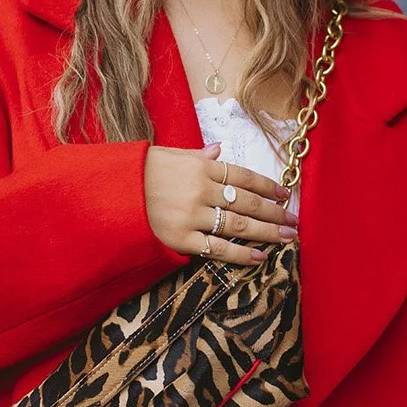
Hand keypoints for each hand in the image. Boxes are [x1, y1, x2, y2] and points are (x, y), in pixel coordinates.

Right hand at [144, 142, 298, 264]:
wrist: (112, 192)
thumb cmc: (142, 171)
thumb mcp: (171, 155)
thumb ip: (199, 155)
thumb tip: (219, 150)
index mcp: (202, 167)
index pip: (244, 177)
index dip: (268, 186)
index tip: (285, 195)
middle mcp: (202, 190)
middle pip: (248, 202)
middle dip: (274, 213)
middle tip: (294, 222)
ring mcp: (193, 215)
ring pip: (239, 225)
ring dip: (267, 233)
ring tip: (286, 238)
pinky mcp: (181, 238)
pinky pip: (217, 248)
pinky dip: (241, 254)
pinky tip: (259, 257)